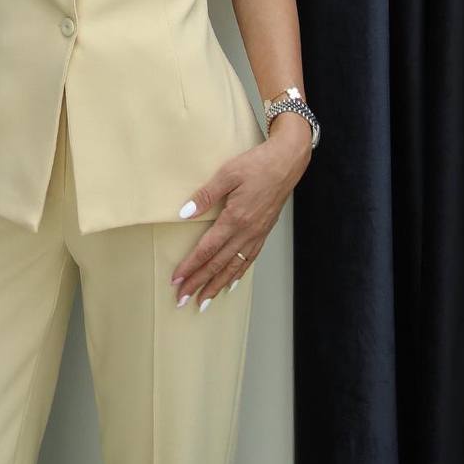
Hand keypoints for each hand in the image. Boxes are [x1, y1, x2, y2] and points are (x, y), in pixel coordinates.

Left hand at [169, 139, 299, 310]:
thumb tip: (185, 213)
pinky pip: (249, 259)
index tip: (177, 280)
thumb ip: (206, 195)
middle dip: (199, 283)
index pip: (207, 249)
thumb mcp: (227, 173)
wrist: (287, 162)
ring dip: (217, 285)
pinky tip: (231, 283)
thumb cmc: (257, 164)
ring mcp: (257, 234)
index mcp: (235, 218)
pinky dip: (238, 274)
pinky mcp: (264, 231)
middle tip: (183, 300)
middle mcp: (247, 231)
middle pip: (218, 264)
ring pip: (234, 267)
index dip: (191, 266)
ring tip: (205, 301)